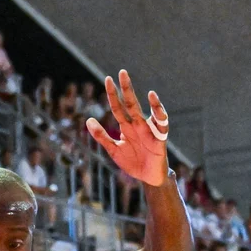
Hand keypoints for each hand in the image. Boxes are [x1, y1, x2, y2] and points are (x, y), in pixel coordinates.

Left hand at [85, 70, 170, 187]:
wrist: (148, 178)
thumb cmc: (133, 162)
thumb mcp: (114, 150)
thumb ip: (102, 136)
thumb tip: (88, 120)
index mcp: (126, 127)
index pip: (118, 107)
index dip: (113, 95)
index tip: (108, 79)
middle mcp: (138, 125)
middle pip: (131, 104)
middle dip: (127, 89)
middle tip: (122, 72)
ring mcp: (149, 131)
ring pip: (146, 112)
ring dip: (147, 101)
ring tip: (148, 92)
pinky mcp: (160, 139)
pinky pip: (162, 124)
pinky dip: (159, 112)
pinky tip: (155, 101)